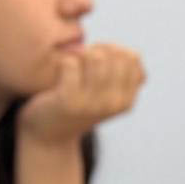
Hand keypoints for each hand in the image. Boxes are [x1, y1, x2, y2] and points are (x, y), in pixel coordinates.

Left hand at [16, 43, 145, 146]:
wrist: (50, 135)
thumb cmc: (79, 105)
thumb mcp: (107, 94)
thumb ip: (123, 76)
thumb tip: (134, 53)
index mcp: (127, 100)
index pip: (133, 57)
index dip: (114, 49)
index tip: (98, 57)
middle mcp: (114, 103)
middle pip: (115, 54)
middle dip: (97, 48)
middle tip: (82, 58)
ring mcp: (93, 104)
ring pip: (96, 57)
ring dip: (80, 53)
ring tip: (72, 62)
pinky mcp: (69, 101)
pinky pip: (71, 64)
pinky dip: (63, 61)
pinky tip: (59, 70)